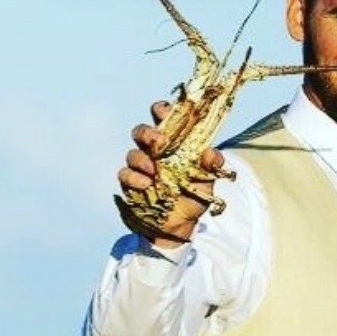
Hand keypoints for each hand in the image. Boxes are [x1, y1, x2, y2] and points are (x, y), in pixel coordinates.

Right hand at [117, 100, 224, 246]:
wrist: (180, 225)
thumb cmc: (193, 195)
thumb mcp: (207, 180)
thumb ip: (211, 165)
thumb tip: (211, 154)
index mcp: (171, 143)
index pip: (162, 119)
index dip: (161, 110)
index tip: (164, 111)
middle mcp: (153, 152)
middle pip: (141, 132)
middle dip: (147, 133)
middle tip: (158, 141)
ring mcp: (140, 167)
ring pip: (132, 154)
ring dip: (142, 159)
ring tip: (154, 170)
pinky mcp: (130, 184)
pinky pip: (125, 175)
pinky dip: (134, 178)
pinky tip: (146, 184)